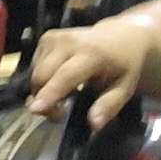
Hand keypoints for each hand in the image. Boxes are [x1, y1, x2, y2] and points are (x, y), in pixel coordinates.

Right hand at [31, 12, 160, 124]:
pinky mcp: (47, 37)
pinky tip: (59, 78)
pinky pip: (36, 63)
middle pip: (42, 75)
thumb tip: (94, 125)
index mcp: (92, 53)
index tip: (35, 110)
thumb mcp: (125, 87)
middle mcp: (69, 42)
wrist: (122, 35)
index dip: (50, 94)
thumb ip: (109, 106)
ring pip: (36, 71)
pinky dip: (43, 76)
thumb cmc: (124, 65)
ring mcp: (55, 37)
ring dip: (43, 88)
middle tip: (59, 113)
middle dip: (43, 98)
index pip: (65, 76)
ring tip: (64, 94)